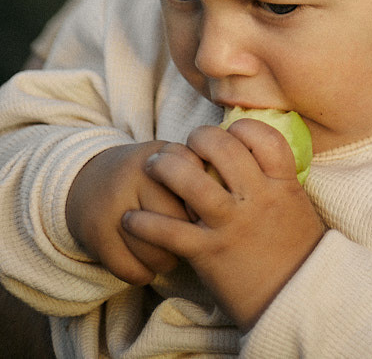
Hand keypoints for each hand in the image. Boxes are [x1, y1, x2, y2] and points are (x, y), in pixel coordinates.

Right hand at [65, 142, 191, 283]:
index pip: (195, 188)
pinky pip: (130, 269)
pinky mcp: (96, 234)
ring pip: (154, 250)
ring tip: (169, 257)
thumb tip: (225, 204)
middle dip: (187, 239)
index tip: (203, 216)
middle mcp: (134, 176)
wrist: (87, 180)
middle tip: (187, 242)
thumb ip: (197, 172)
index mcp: (159, 155)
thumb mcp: (168, 159)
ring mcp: (113, 205)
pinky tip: (146, 267)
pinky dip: (143, 275)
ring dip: (166, 262)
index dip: (203, 209)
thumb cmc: (144, 175)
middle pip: (175, 222)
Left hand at [122, 119, 325, 330]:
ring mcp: (231, 224)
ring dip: (166, 166)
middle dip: (199, 138)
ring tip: (153, 164)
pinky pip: (170, 231)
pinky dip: (145, 223)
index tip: (229, 131)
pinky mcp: (208, 253)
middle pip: (223, 149)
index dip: (243, 127)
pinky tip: (131, 219)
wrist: (294, 298)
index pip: (264, 137)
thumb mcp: (296, 205)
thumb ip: (277, 180)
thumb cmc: (297, 252)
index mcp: (281, 184)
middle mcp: (256, 198)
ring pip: (192, 181)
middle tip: (186, 143)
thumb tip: (256, 157)